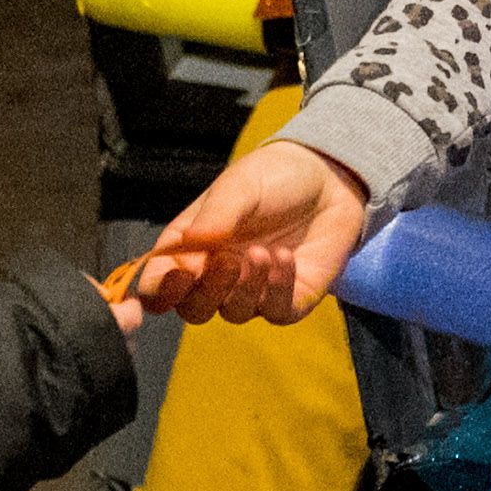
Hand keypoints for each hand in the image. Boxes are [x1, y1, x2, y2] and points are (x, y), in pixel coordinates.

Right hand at [123, 138, 366, 328]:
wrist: (330, 178)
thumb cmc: (274, 177)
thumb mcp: (239, 185)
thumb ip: (215, 215)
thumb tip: (189, 244)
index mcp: (191, 248)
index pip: (160, 285)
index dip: (161, 290)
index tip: (179, 276)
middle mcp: (216, 275)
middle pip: (193, 309)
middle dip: (207, 292)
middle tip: (227, 261)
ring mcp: (253, 290)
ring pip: (234, 312)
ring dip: (247, 286)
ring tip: (264, 250)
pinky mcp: (289, 299)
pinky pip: (276, 312)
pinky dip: (278, 289)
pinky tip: (285, 257)